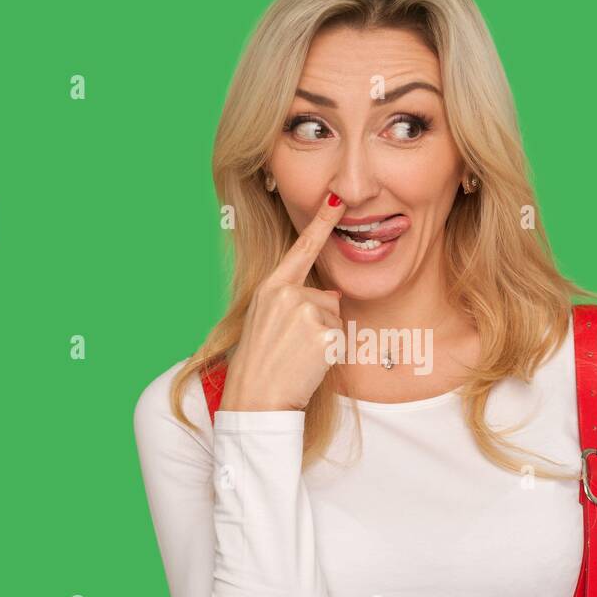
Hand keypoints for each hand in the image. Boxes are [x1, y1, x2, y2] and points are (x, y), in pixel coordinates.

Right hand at [220, 191, 347, 411]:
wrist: (256, 398)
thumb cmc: (260, 364)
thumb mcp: (267, 322)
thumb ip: (294, 301)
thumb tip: (332, 295)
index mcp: (270, 287)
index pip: (301, 249)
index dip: (321, 222)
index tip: (336, 198)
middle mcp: (287, 293)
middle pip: (327, 298)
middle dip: (319, 322)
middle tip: (292, 348)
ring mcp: (305, 311)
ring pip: (335, 318)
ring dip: (324, 339)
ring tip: (297, 356)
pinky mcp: (323, 333)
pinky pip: (340, 338)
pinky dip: (329, 354)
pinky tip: (307, 364)